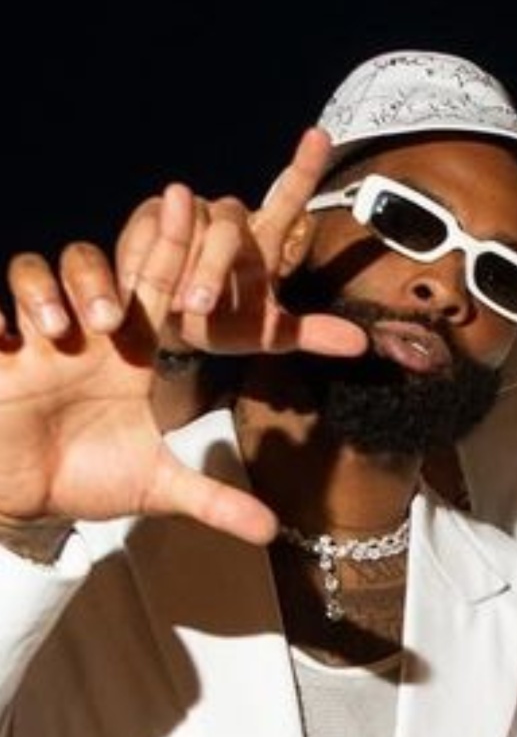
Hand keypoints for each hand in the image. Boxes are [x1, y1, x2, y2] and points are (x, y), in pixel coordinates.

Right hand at [0, 185, 282, 542]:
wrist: (24, 496)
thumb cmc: (88, 476)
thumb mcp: (154, 489)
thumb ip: (214, 501)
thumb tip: (271, 531)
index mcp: (134, 353)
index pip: (161, 287)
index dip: (176, 246)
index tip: (197, 204)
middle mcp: (86, 334)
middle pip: (98, 264)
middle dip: (108, 269)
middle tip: (111, 316)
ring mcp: (36, 338)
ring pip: (37, 272)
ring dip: (50, 291)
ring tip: (62, 333)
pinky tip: (6, 345)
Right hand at [105, 127, 365, 360]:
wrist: (170, 328)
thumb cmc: (225, 324)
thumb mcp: (268, 335)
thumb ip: (312, 333)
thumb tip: (360, 344)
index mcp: (265, 241)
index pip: (289, 198)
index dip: (304, 167)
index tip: (320, 135)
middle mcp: (232, 219)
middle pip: (228, 229)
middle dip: (210, 269)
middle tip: (197, 306)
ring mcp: (191, 212)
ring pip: (188, 228)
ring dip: (179, 271)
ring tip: (173, 304)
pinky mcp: (150, 216)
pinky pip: (149, 233)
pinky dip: (146, 262)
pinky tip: (140, 283)